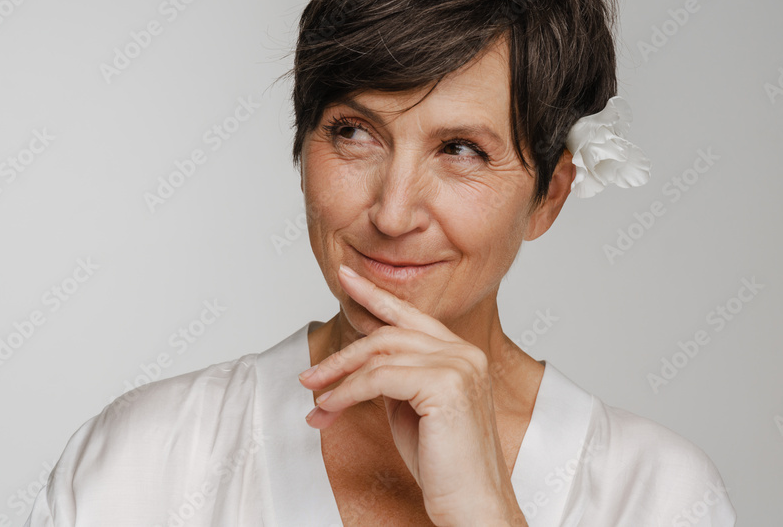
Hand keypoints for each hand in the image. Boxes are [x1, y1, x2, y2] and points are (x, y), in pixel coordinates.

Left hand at [299, 264, 527, 526]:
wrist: (472, 505)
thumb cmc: (445, 466)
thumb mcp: (413, 410)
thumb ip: (396, 380)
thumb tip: (359, 366)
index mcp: (462, 354)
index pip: (411, 316)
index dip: (375, 295)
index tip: (347, 279)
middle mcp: (464, 353)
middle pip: (389, 334)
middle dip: (343, 354)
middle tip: (310, 375)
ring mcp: (459, 366)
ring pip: (380, 354)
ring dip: (339, 376)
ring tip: (315, 397)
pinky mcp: (446, 385)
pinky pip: (380, 379)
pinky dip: (347, 393)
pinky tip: (330, 408)